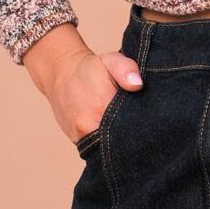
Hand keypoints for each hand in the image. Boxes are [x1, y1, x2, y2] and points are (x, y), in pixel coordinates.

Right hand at [22, 23, 143, 143]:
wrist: (60, 73)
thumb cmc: (91, 68)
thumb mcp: (111, 60)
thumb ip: (126, 69)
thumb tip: (138, 85)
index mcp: (100, 108)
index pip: (130, 130)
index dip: (142, 128)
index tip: (148, 122)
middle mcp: (88, 127)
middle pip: (121, 142)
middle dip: (133, 137)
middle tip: (141, 124)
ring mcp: (81, 137)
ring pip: (109, 147)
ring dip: (119, 141)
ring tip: (126, 126)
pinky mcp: (78, 142)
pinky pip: (98, 147)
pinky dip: (108, 142)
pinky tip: (113, 130)